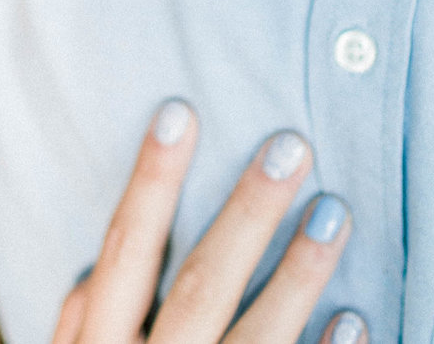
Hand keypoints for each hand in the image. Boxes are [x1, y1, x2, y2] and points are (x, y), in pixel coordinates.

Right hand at [52, 101, 364, 343]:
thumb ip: (76, 336)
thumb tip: (86, 275)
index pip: (125, 252)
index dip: (150, 182)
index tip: (179, 111)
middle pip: (198, 284)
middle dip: (245, 213)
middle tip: (291, 146)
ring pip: (254, 339)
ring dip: (298, 276)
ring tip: (335, 213)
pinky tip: (357, 320)